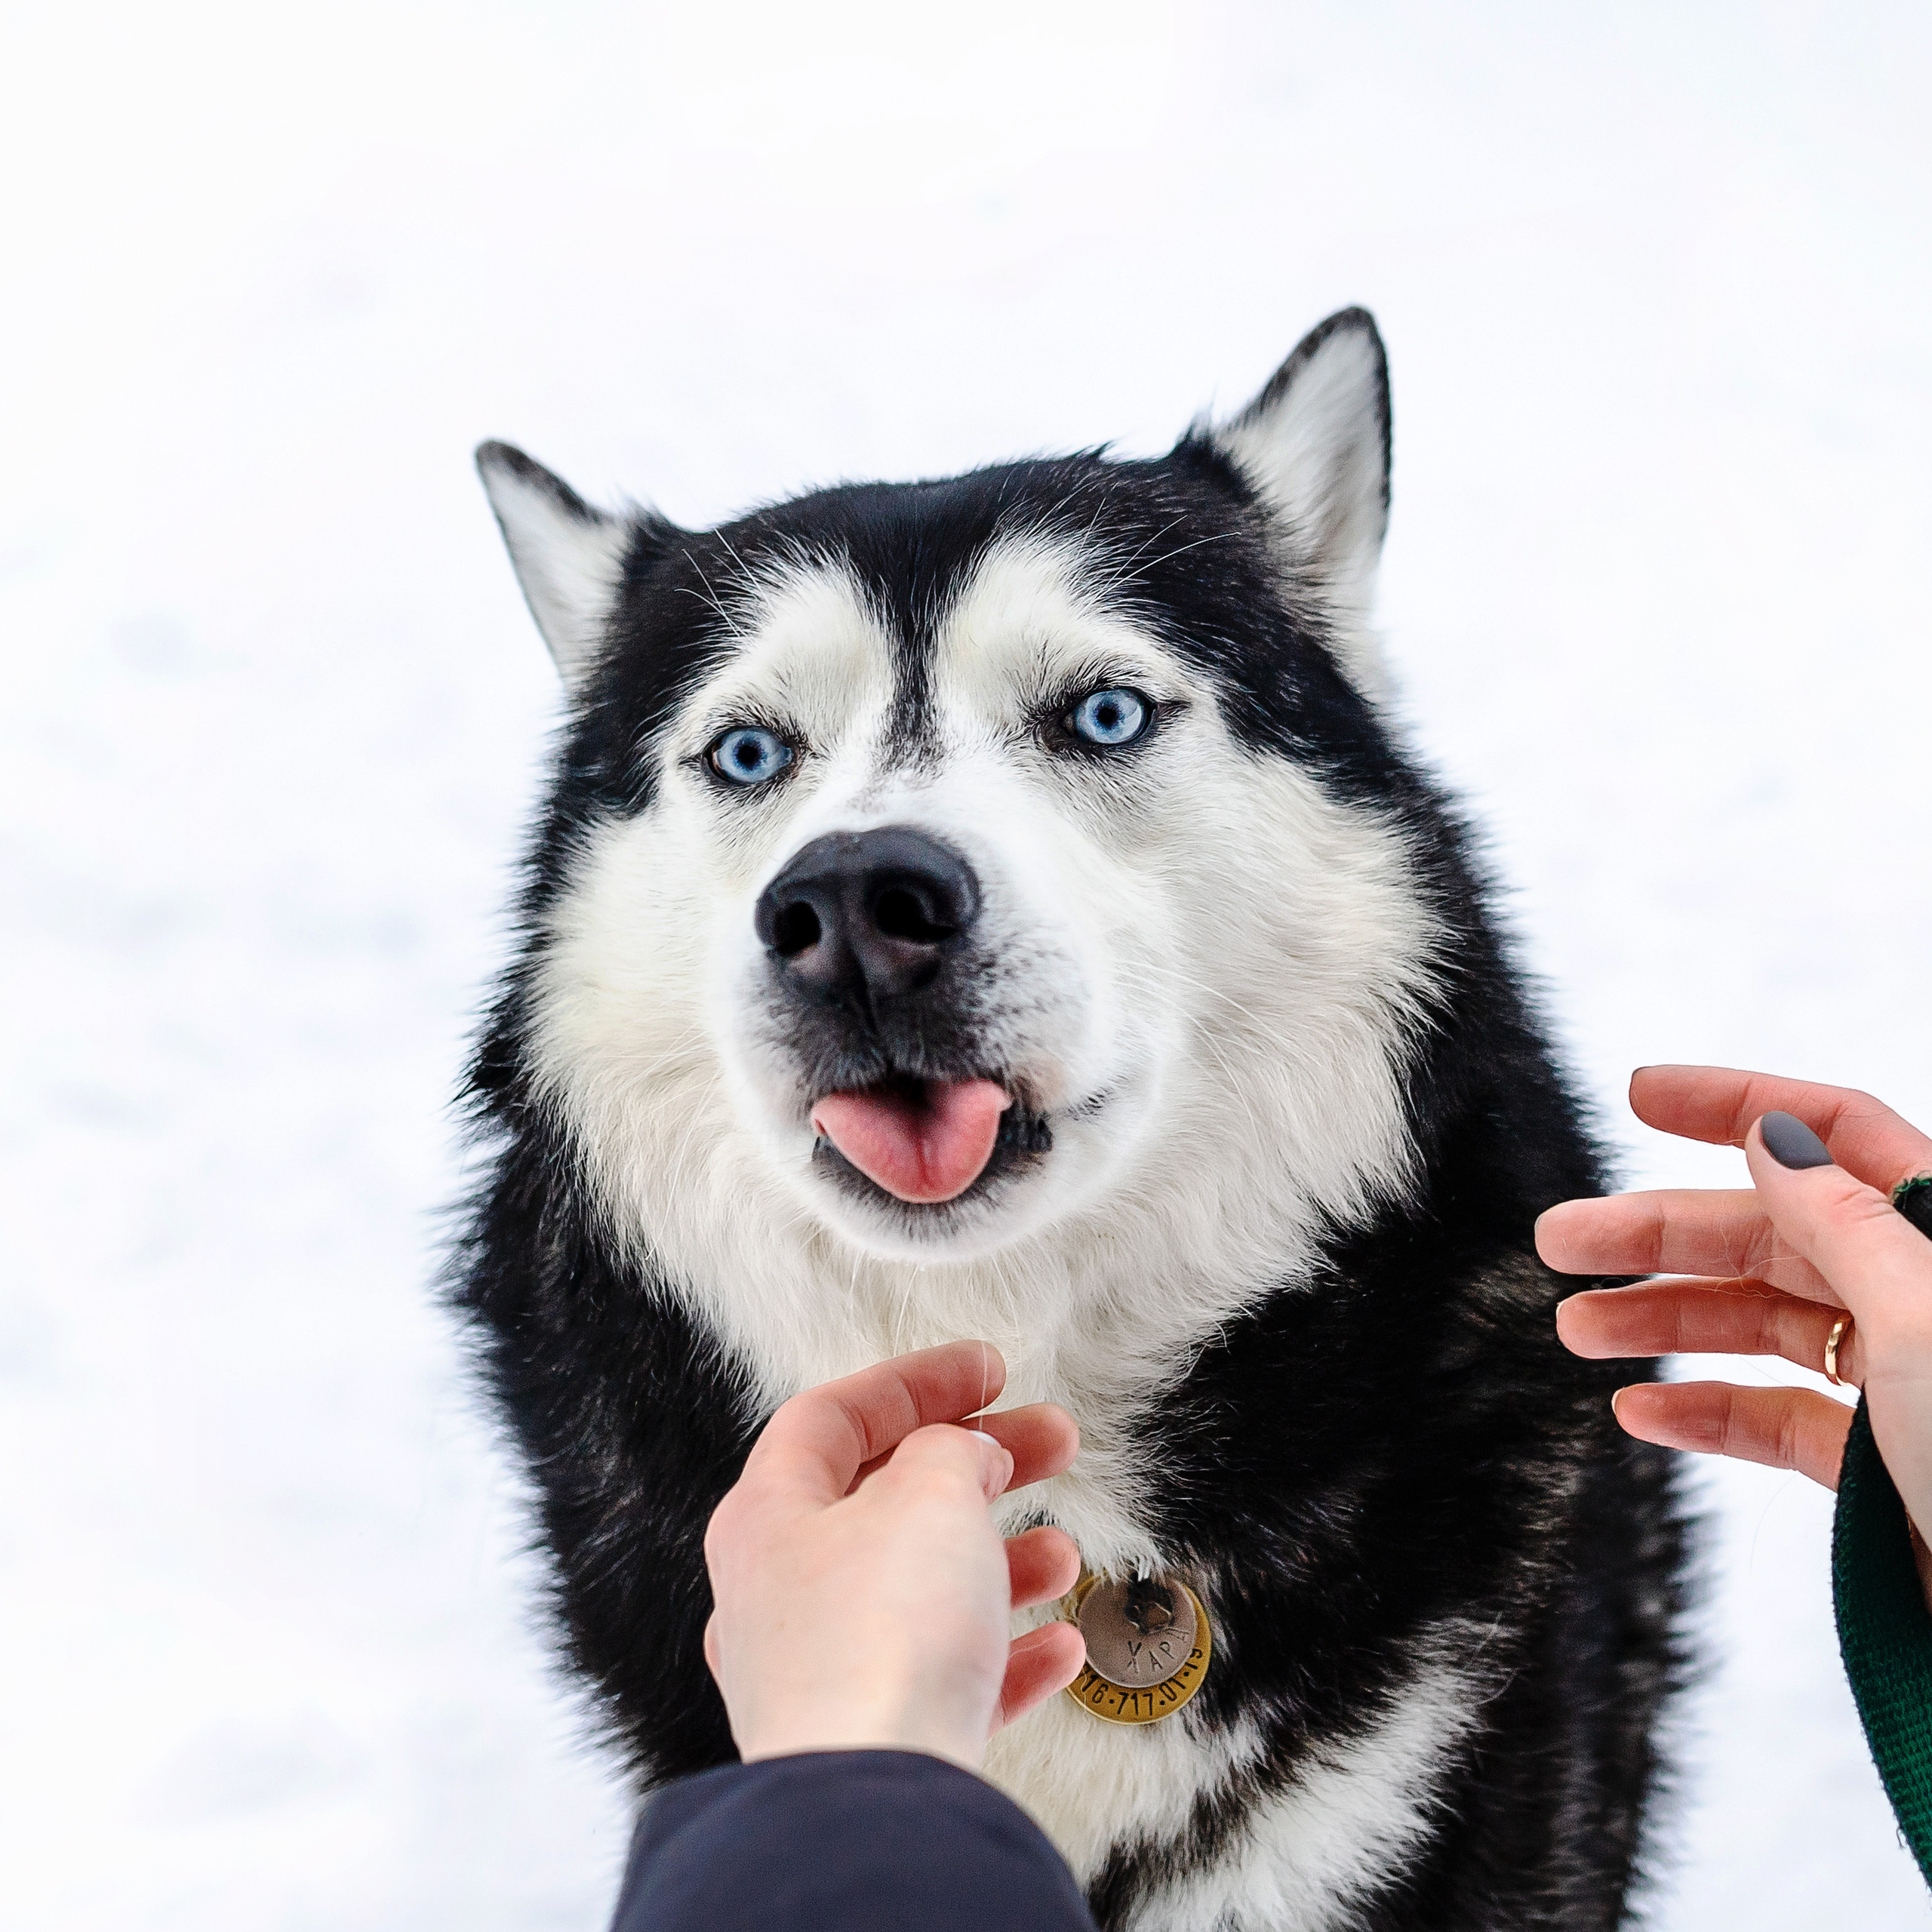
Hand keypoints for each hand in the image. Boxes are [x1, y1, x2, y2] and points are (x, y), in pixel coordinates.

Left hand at [701, 1340, 1086, 1770]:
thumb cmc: (878, 1639)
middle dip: (978, 1466)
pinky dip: (1002, 1656)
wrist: (872, 1803)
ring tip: (1063, 1554)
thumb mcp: (930, 1495)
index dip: (916, 1383)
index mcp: (767, 1515)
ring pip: (918, 1592)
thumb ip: (951, 1451)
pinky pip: (940, 1680)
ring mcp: (819, 1671)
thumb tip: (962, 1453)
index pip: (833, 1417)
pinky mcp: (866, 1739)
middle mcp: (780, 1592)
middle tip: (1050, 1442)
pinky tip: (1058, 1649)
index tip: (986, 1371)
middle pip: (886, 1500)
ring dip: (999, 1563)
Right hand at [1541, 1068, 1931, 1532]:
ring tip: (1578, 1328)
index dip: (1732, 1105)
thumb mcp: (1924, 1313)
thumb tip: (1772, 1133)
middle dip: (1661, 1234)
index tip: (1639, 1096)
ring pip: (1763, 1323)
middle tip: (1564, 1239)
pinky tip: (1645, 1410)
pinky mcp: (1885, 1462)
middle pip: (1772, 1233)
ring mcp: (1904, 1378)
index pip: (1833, 1134)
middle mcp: (1922, 1293)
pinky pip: (1779, 1418)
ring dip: (1666, 1320)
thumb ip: (1841, 1217)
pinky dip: (1706, 1411)